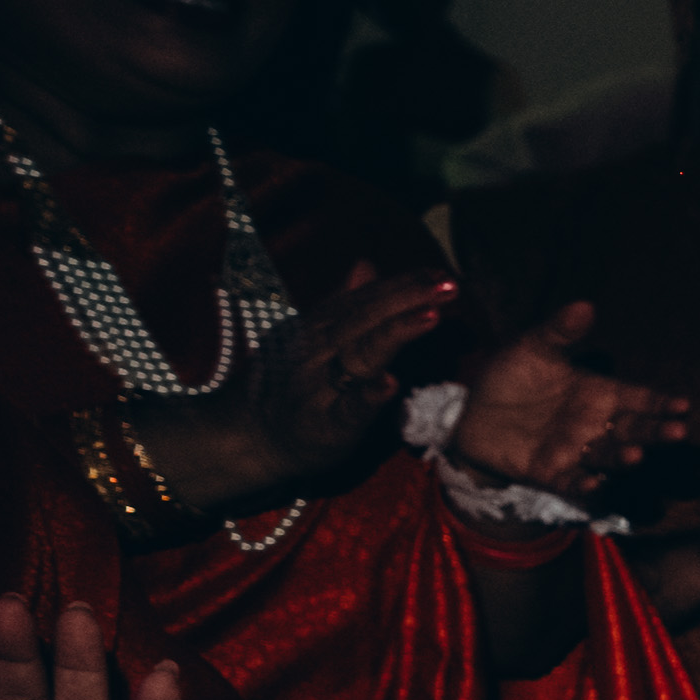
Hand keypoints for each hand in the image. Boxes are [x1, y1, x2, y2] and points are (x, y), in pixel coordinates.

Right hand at [209, 266, 457, 494]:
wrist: (250, 435)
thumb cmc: (290, 382)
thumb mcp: (313, 335)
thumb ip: (344, 302)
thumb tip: (367, 263)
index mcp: (321, 326)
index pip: (365, 299)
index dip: (402, 284)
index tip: (440, 273)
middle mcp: (318, 349)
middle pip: (365, 318)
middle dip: (406, 298)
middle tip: (449, 284)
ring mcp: (321, 386)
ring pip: (359, 356)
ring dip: (394, 334)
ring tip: (430, 317)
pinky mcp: (328, 425)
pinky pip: (348, 409)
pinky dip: (368, 396)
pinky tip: (390, 384)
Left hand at [442, 301, 682, 495]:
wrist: (472, 414)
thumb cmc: (511, 379)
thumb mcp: (532, 349)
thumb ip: (559, 331)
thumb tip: (585, 305)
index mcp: (599, 394)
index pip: (638, 399)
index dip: (660, 403)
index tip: (683, 405)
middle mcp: (595, 425)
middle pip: (633, 430)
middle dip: (656, 433)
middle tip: (678, 432)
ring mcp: (575, 451)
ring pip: (608, 456)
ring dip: (624, 457)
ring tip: (637, 455)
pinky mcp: (550, 473)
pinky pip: (572, 482)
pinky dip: (585, 485)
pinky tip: (595, 483)